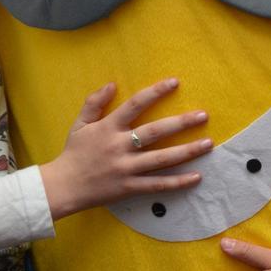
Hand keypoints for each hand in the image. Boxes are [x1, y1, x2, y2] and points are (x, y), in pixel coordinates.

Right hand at [40, 78, 211, 219]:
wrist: (61, 187)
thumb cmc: (73, 153)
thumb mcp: (80, 124)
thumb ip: (94, 102)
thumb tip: (113, 83)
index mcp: (108, 128)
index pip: (135, 104)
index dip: (155, 92)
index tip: (175, 82)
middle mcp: (120, 146)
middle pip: (156, 131)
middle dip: (181, 123)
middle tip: (203, 115)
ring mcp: (126, 168)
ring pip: (162, 159)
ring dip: (187, 151)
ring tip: (208, 143)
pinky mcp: (129, 188)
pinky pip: (157, 185)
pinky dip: (178, 182)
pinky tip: (196, 177)